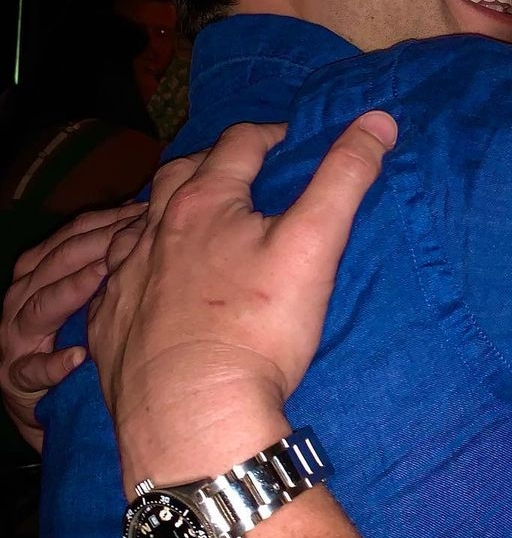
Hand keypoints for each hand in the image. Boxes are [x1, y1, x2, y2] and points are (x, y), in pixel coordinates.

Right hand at [1, 203, 143, 450]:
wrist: (35, 395)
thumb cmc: (68, 334)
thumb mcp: (81, 291)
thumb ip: (101, 256)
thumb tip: (143, 215)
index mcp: (37, 272)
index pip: (70, 237)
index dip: (106, 221)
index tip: (145, 212)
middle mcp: (21, 298)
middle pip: (56, 262)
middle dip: (95, 245)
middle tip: (135, 234)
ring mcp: (15, 338)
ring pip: (40, 306)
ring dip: (71, 290)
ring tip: (103, 276)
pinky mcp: (15, 377)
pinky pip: (32, 370)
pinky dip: (53, 364)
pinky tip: (76, 357)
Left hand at [87, 112, 396, 492]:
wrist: (191, 418)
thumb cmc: (258, 328)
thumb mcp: (315, 243)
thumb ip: (345, 176)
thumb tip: (377, 119)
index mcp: (205, 202)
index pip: (240, 144)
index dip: (271, 134)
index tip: (292, 140)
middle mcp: (155, 229)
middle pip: (182, 173)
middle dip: (214, 162)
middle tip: (244, 172)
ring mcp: (125, 277)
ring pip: (141, 222)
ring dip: (169, 210)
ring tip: (196, 221)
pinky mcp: (109, 322)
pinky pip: (116, 276)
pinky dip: (140, 264)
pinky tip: (154, 281)